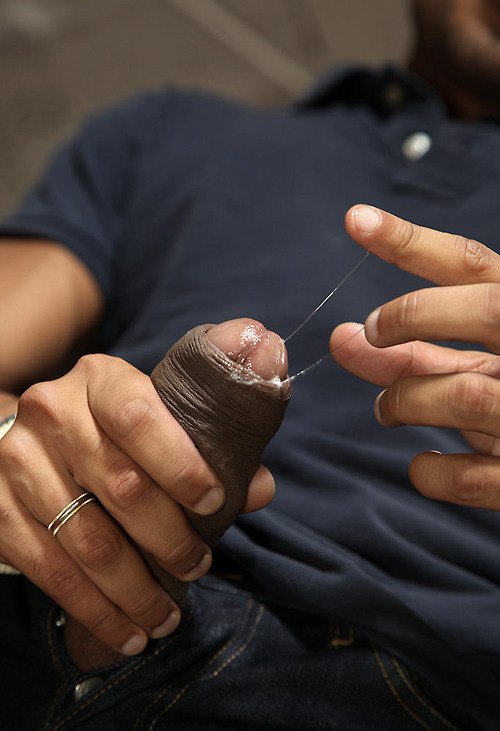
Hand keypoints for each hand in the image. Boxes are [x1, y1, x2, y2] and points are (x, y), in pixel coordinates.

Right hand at [0, 353, 273, 656]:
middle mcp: (52, 412)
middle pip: (120, 487)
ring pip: (87, 541)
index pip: (139, 417)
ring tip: (166, 616)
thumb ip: (211, 447)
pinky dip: (94, 609)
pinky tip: (126, 630)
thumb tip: (260, 489)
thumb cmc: (114, 432)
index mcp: (100, 380)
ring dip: (135, 590)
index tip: (216, 503)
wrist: (34, 438)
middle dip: (169, 540)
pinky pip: (51, 570)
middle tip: (198, 567)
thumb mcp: (157, 419)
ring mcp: (18, 460)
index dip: (182, 465)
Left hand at [330, 204, 499, 510]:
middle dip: (415, 316)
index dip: (411, 242)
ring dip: (406, 400)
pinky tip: (425, 466)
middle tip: (371, 332)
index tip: (355, 220)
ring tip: (387, 409)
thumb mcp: (475, 367)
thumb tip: (342, 338)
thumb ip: (413, 353)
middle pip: (488, 308)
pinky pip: (471, 477)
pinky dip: (433, 473)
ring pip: (465, 393)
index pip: (472, 265)